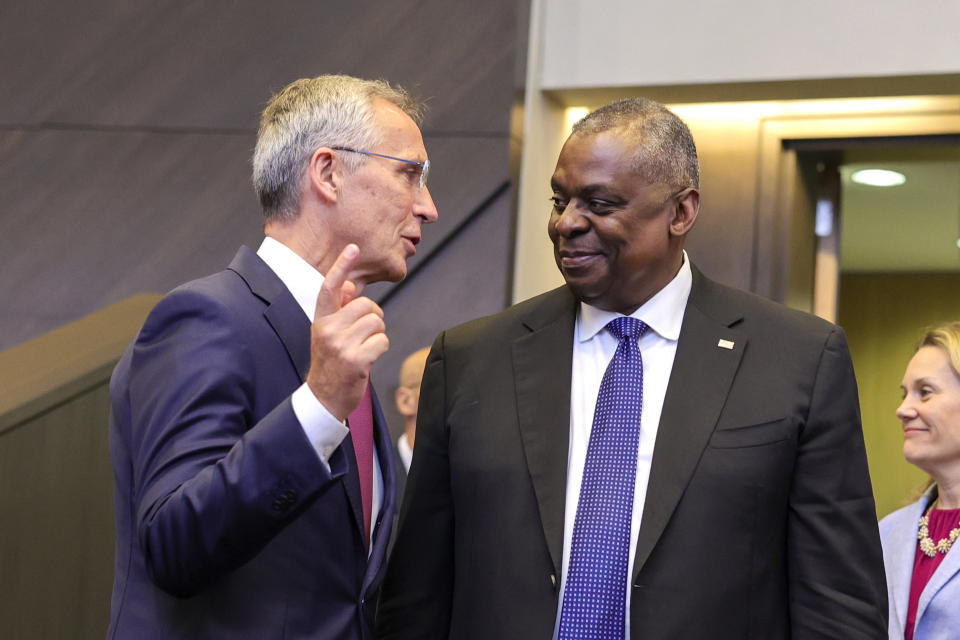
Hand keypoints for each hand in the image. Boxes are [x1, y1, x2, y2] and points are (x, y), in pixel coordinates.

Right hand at [306, 244, 388, 419]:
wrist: (323, 398)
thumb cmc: (331, 364)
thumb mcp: (328, 334)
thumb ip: (338, 311)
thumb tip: (347, 286)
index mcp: (320, 320)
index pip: (329, 288)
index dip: (342, 266)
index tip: (353, 248)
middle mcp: (328, 330)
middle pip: (366, 306)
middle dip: (373, 318)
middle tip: (364, 335)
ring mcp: (341, 345)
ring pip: (377, 322)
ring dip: (377, 335)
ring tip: (364, 348)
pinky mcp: (356, 360)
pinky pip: (382, 341)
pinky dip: (381, 349)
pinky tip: (368, 360)